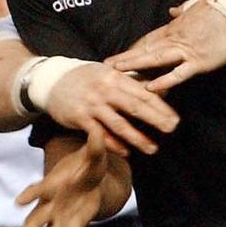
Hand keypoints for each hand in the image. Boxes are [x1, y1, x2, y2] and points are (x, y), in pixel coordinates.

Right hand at [14, 139, 111, 226]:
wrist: (89, 175)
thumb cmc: (86, 163)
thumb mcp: (94, 155)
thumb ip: (95, 146)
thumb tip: (98, 129)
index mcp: (54, 186)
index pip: (41, 189)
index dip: (32, 193)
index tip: (21, 201)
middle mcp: (52, 206)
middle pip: (37, 221)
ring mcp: (60, 220)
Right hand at [42, 62, 177, 155]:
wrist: (51, 80)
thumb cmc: (86, 78)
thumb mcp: (108, 73)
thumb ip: (130, 83)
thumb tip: (158, 91)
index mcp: (115, 77)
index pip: (143, 92)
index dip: (161, 106)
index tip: (175, 118)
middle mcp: (105, 90)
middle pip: (135, 106)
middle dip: (156, 119)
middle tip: (172, 130)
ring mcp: (92, 104)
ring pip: (119, 124)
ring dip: (137, 138)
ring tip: (153, 148)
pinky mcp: (79, 118)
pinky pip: (100, 135)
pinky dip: (114, 145)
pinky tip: (127, 153)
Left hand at [107, 0, 225, 92]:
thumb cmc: (221, 5)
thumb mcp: (197, 4)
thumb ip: (182, 9)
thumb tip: (172, 10)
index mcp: (175, 26)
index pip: (149, 39)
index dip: (134, 48)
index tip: (120, 55)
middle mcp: (176, 38)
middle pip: (145, 49)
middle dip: (125, 58)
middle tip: (106, 66)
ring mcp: (186, 50)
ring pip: (154, 59)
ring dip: (134, 65)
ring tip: (116, 72)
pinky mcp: (199, 62)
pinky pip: (178, 73)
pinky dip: (163, 80)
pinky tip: (149, 87)